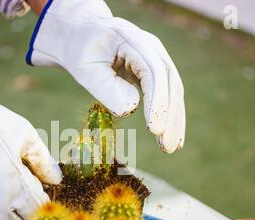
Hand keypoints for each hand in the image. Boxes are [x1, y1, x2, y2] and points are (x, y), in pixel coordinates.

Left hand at [26, 0, 184, 152]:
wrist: (81, 36)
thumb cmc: (80, 51)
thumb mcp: (84, 68)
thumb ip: (105, 87)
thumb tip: (131, 109)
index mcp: (131, 39)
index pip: (153, 71)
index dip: (157, 101)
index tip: (154, 129)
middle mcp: (150, 46)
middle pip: (170, 82)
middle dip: (170, 115)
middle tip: (166, 146)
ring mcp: (155, 58)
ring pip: (173, 90)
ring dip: (174, 120)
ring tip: (170, 148)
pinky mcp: (154, 72)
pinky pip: (167, 94)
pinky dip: (170, 116)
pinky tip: (171, 137)